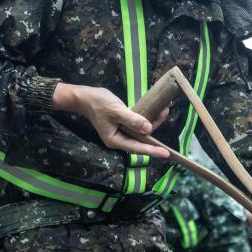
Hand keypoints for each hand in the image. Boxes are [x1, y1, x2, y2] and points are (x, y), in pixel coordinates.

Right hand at [53, 83, 169, 157]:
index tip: (166, 154)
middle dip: (155, 129)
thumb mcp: (116, 111)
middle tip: (166, 116)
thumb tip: (148, 129)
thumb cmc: (99, 104)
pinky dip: (147, 118)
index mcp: (116, 140)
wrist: (86, 97)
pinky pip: (138, 124)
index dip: (152, 151)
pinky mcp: (124, 124)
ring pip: (141, 131)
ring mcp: (122, 132)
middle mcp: (120, 139)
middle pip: (142, 140)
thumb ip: (132, 120)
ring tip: (164, 110)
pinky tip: (156, 109)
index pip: (137, 148)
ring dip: (153, 122)